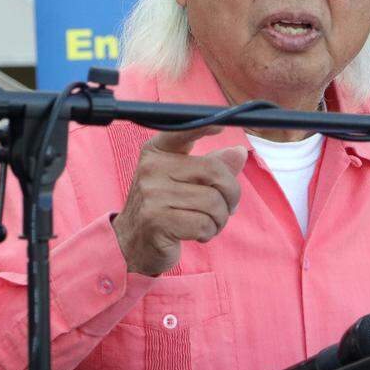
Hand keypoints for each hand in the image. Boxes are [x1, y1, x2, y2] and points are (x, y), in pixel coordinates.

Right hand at [112, 126, 246, 276]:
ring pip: (214, 202)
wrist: (131, 243)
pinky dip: (209, 232)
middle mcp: (152, 168)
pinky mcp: (157, 221)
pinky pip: (204, 224)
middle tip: (227, 207)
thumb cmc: (164, 208)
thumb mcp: (184, 181)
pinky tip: (198, 233)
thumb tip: (239, 152)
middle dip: (231, 194)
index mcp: (157, 152)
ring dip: (220, 219)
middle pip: (215, 172)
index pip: (183, 131)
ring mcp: (153, 195)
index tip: (220, 125)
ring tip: (207, 223)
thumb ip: (212, 166)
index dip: (204, 126)